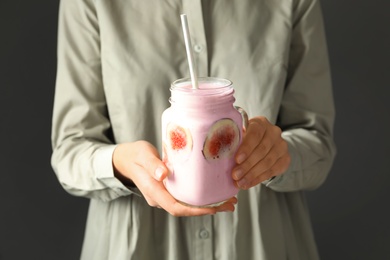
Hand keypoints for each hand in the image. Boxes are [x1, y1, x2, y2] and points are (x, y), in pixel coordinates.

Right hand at [113, 141, 236, 215]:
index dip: (196, 210)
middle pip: (186, 209)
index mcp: (153, 191)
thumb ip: (152, 164)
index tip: (214, 207)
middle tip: (230, 203)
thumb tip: (163, 175)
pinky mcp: (170, 190)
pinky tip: (215, 192)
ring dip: (208, 204)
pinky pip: (187, 197)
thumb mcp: (143, 155)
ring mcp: (165, 195)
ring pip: (188, 205)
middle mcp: (160, 197)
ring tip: (229, 199)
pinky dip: (201, 197)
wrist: (127, 158)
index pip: (176, 207)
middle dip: (209, 209)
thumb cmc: (135, 155)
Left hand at [232, 117, 290, 188]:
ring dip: (252, 174)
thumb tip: (220, 152)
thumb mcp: (241, 135)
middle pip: (261, 150)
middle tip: (235, 175)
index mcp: (260, 123)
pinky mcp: (285, 158)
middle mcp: (274, 132)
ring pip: (267, 162)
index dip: (246, 147)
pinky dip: (258, 179)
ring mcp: (281, 145)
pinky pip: (272, 171)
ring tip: (240, 182)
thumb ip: (235, 140)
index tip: (237, 159)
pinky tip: (248, 183)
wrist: (267, 144)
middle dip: (247, 165)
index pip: (255, 134)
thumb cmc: (247, 139)